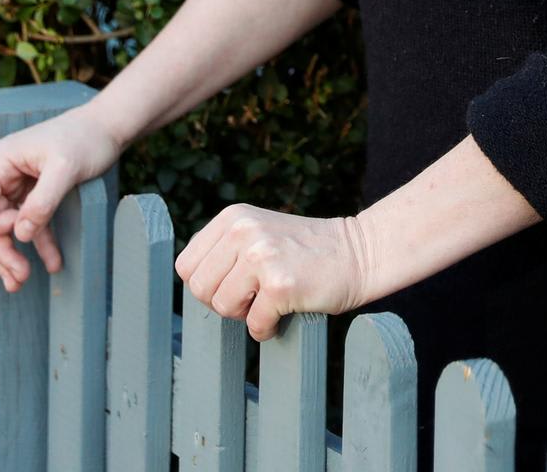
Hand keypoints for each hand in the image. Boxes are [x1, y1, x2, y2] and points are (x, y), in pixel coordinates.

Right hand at [0, 105, 122, 292]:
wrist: (109, 126)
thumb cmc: (87, 139)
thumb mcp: (66, 168)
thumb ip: (43, 201)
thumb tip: (21, 235)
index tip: (22, 230)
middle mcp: (2, 172)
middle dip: (3, 251)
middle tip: (19, 278)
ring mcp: (18, 182)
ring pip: (8, 226)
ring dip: (14, 254)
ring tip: (21, 282)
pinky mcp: (35, 191)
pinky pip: (30, 221)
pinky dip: (39, 242)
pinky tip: (52, 262)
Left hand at [174, 205, 373, 341]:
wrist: (359, 252)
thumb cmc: (306, 252)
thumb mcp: (258, 233)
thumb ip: (224, 250)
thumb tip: (190, 283)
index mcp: (233, 217)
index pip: (187, 265)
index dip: (208, 284)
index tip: (236, 284)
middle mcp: (243, 231)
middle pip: (199, 289)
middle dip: (224, 302)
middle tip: (254, 296)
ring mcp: (261, 256)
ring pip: (222, 307)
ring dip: (245, 314)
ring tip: (271, 300)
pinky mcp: (280, 284)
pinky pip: (254, 324)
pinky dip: (267, 329)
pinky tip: (285, 313)